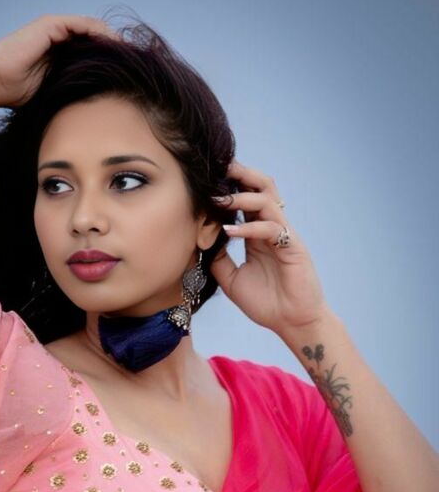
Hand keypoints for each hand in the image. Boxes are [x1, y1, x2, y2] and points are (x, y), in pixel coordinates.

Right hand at [0, 14, 120, 107]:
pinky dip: (100, 33)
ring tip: (128, 53)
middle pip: (94, 38)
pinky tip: (113, 45)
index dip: (108, 59)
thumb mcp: (52, 93)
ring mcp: (55, 28)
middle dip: (114, 49)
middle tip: (134, 62)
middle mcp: (58, 37)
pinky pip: (83, 25)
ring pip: (92, 29)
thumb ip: (70, 91)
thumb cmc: (16, 93)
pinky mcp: (52, 25)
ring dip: (111, 40)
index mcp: (58, 52)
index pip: (90, 50)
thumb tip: (93, 108)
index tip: (126, 72)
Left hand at [209, 161, 330, 335]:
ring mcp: (284, 236)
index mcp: (258, 234)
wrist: (292, 323)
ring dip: (242, 197)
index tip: (207, 180)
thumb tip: (199, 243)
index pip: (246, 200)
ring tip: (219, 199)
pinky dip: (250, 227)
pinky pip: (271, 228)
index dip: (230, 187)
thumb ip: (218, 260)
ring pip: (268, 201)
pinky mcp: (293, 248)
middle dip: (242, 174)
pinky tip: (230, 231)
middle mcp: (272, 229)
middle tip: (218, 168)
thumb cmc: (266, 303)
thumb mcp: (232, 280)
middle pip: (263, 188)